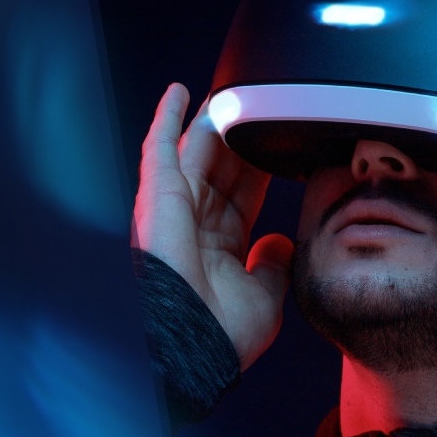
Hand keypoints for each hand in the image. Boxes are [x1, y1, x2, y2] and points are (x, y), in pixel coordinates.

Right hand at [133, 83, 294, 370]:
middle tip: (257, 111)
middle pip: (221, 169)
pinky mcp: (158, 196)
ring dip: (213, 123)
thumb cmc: (223, 333)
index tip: (276, 148)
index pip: (241, 196)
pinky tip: (180, 92)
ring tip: (230, 93)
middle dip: (239, 141)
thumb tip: (278, 244)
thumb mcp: (265, 296)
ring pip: (197, 153)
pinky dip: (168, 118)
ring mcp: (174, 209)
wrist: (197, 344)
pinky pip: (160, 148)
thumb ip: (273, 266)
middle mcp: (193, 225)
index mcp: (217, 248)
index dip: (259, 169)